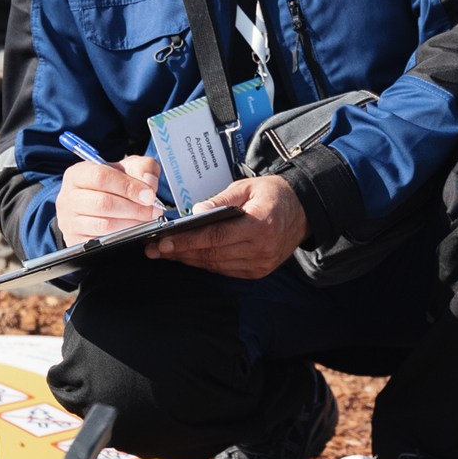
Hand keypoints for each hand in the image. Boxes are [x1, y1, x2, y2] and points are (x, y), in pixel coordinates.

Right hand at [54, 153, 163, 243]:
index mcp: (77, 174)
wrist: (95, 205)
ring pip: (103, 225)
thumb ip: (142, 167)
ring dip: (130, 224)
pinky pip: (100, 242)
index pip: (101, 177)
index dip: (128, 187)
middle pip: (103, 203)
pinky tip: (133, 232)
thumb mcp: (128, 168)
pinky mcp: (74, 241)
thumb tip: (149, 183)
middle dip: (134, 209)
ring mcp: (69, 221)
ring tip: (146, 221)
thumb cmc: (112, 185)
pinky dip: (121, 238)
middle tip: (153, 211)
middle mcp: (68, 197)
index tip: (149, 195)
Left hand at [148, 174, 307, 278]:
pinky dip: (205, 263)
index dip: (186, 241)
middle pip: (211, 254)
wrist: (303, 211)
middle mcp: (261, 249)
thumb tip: (195, 212)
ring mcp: (260, 264)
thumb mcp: (247, 187)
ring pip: (215, 265)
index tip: (162, 242)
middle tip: (153, 249)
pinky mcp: (258, 271)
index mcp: (260, 225)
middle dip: (179, 252)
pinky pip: (224, 270)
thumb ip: (221, 200)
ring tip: (165, 253)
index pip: (215, 237)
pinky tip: (188, 256)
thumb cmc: (274, 195)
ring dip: (188, 259)